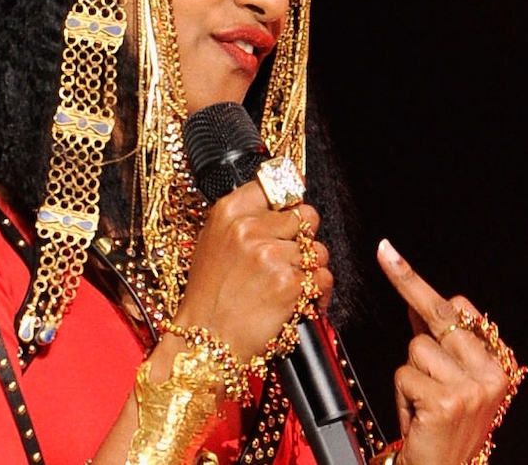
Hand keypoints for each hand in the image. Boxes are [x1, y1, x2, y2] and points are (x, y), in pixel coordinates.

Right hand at [174, 180, 333, 360]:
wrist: (205, 342)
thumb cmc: (209, 298)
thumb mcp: (213, 242)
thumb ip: (245, 218)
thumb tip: (284, 200)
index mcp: (229, 212)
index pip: (278, 184)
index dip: (289, 202)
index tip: (292, 210)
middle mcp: (249, 228)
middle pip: (307, 216)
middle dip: (302, 239)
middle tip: (284, 261)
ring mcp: (270, 254)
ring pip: (318, 251)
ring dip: (309, 270)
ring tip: (283, 288)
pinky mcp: (289, 282)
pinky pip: (323, 278)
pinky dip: (316, 295)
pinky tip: (296, 303)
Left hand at [378, 239, 516, 464]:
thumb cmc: (443, 430)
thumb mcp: (450, 383)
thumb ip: (438, 344)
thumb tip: (415, 302)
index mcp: (498, 365)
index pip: (461, 310)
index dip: (421, 285)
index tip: (393, 255)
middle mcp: (492, 374)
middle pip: (437, 317)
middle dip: (408, 286)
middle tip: (386, 251)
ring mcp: (472, 388)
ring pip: (416, 349)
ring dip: (409, 376)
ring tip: (422, 404)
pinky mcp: (447, 401)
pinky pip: (405, 375)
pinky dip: (402, 396)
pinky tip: (418, 416)